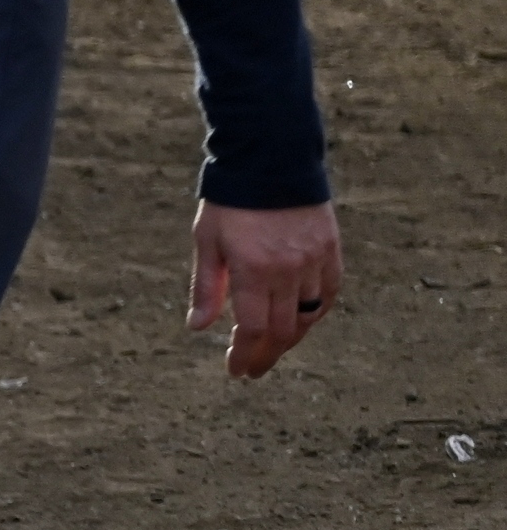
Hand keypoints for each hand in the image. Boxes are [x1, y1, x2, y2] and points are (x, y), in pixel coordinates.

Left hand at [190, 197, 341, 377]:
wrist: (271, 158)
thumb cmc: (231, 200)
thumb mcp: (208, 240)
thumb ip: (206, 287)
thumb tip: (197, 328)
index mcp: (254, 269)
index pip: (252, 328)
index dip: (245, 354)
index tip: (236, 370)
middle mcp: (289, 271)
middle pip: (281, 330)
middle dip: (266, 354)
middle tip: (252, 368)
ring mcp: (315, 262)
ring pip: (308, 317)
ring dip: (289, 338)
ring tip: (271, 349)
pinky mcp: (332, 252)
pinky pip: (327, 296)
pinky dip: (314, 314)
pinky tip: (300, 322)